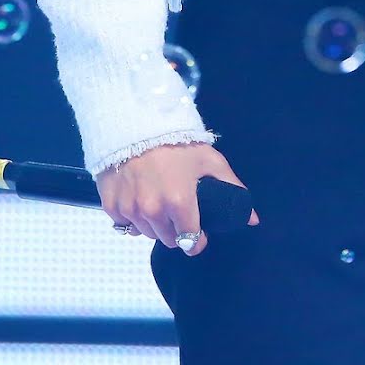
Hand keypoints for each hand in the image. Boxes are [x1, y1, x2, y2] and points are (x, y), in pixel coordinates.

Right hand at [94, 141, 260, 251]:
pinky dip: (131, 217)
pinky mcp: (111, 206)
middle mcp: (153, 212)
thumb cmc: (176, 142)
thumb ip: (231, 187)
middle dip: (176, 231)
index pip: (191, 242)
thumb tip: (253, 218)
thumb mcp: (208, 160)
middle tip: (178, 211)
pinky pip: (124, 224)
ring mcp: (130, 210)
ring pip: (146, 234)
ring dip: (154, 224)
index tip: (198, 232)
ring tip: (159, 201)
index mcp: (179, 203)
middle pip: (168, 240)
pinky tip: (139, 199)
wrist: (135, 123)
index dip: (197, 239)